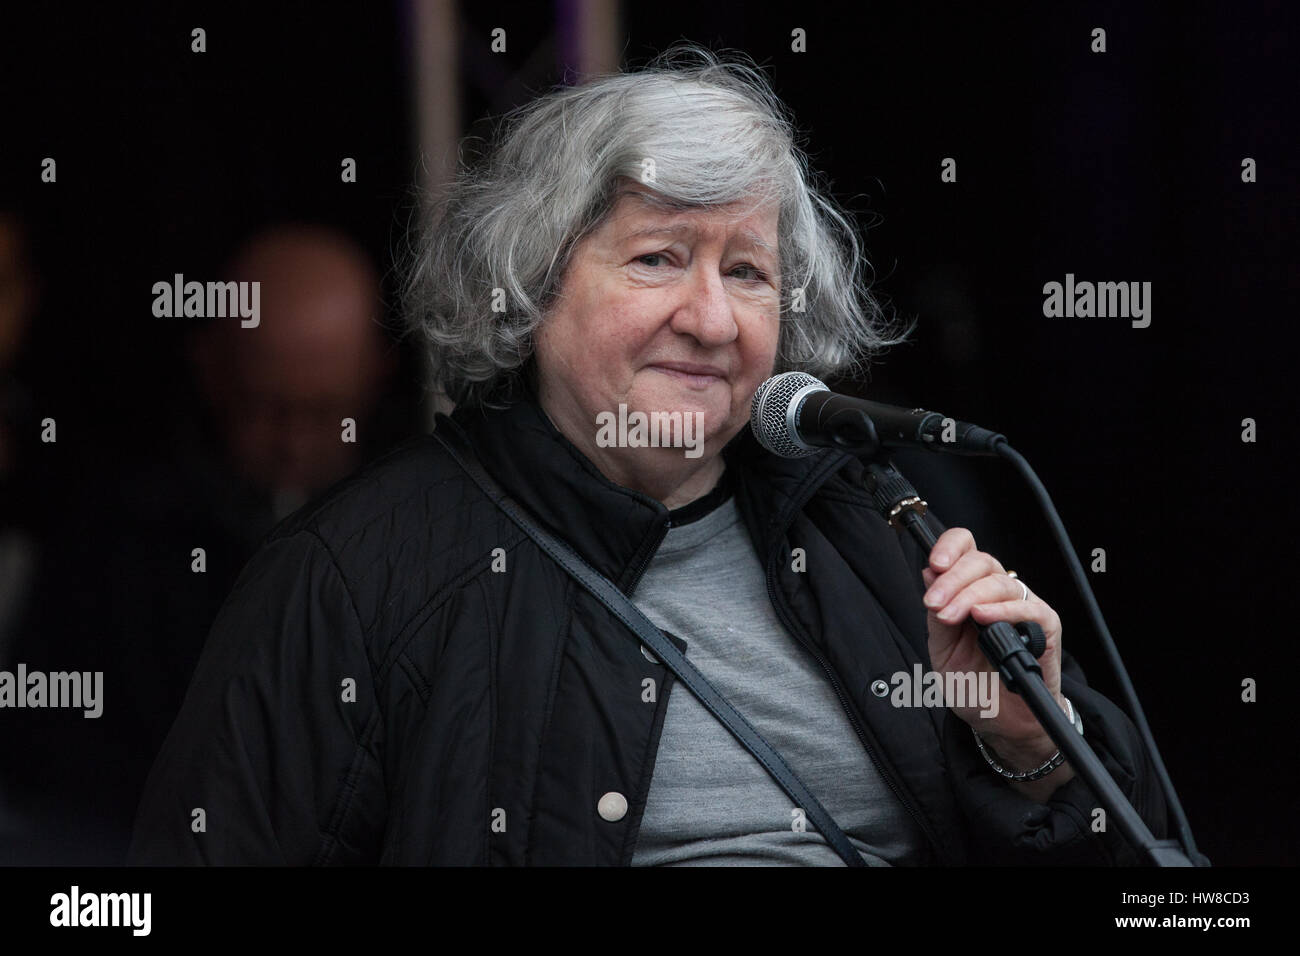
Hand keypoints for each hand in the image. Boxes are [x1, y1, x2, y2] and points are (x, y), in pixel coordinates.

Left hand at [921, 528, 1069, 782]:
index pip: (966, 549)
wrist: (1000, 722)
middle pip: (981, 562)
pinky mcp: (1045, 627)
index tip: (935, 563)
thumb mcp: (942, 650)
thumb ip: (936, 614)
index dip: (951, 547)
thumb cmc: (974, 685)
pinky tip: (984, 618)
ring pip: (1000, 582)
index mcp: (971, 590)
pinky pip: (1030, 608)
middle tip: (935, 604)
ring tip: (952, 616)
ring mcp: (1023, 607)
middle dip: (952, 579)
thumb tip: (929, 573)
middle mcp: (997, 593)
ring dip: (970, 596)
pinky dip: (1004, 610)